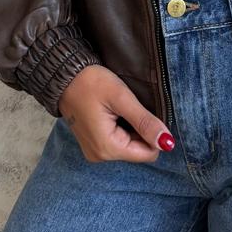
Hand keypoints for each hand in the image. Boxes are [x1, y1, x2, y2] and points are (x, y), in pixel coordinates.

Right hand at [57, 66, 173, 162]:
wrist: (63, 76)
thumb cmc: (91, 83)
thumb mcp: (121, 98)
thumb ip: (145, 122)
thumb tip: (167, 142)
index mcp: (108, 148)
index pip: (148, 154)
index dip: (153, 134)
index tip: (145, 113)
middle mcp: (100, 156)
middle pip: (139, 151)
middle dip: (141, 130)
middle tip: (129, 108)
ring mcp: (95, 151)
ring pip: (130, 146)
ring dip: (132, 128)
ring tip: (119, 109)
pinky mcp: (93, 144)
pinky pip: (118, 142)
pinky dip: (122, 128)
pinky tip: (113, 112)